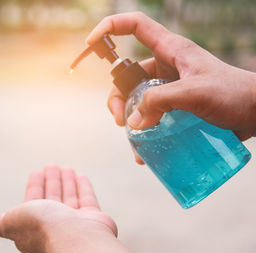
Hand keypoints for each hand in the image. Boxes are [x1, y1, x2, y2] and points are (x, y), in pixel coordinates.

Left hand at [0, 165, 148, 252]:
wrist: (76, 238)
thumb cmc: (44, 227)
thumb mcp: (13, 220)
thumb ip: (5, 221)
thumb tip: (0, 224)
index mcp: (34, 230)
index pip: (33, 204)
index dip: (34, 187)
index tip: (36, 172)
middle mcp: (54, 229)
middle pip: (52, 200)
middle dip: (51, 182)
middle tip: (52, 165)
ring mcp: (75, 226)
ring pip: (69, 199)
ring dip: (66, 182)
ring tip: (66, 167)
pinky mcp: (94, 221)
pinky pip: (87, 200)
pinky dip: (83, 188)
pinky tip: (80, 176)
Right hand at [87, 12, 255, 163]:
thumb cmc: (234, 94)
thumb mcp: (196, 92)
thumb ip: (161, 101)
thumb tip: (133, 122)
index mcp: (170, 50)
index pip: (134, 26)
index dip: (110, 28)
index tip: (91, 44)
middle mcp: (165, 67)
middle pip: (126, 75)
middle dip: (117, 98)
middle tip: (120, 121)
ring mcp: (169, 88)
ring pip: (136, 101)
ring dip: (130, 122)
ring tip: (135, 144)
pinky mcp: (174, 107)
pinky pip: (150, 118)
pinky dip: (144, 134)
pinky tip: (145, 153)